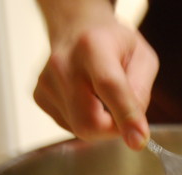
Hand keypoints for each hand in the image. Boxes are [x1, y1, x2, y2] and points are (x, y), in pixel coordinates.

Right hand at [34, 0, 158, 149]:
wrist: (76, 27)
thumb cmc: (114, 44)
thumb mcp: (142, 58)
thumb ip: (141, 92)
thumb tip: (134, 128)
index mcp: (93, 46)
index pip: (109, 86)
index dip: (126, 116)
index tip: (138, 140)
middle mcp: (63, 64)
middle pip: (89, 121)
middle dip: (114, 129)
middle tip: (124, 114)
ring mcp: (47, 82)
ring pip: (80, 128)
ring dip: (101, 122)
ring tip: (101, 95)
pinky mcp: (39, 97)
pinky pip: (70, 126)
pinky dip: (86, 119)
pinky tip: (86, 97)